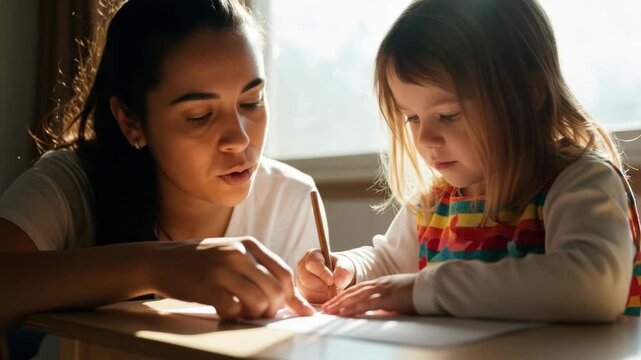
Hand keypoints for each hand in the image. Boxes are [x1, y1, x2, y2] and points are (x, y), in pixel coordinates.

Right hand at [153, 237, 314, 319]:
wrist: (162, 260)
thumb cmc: (202, 261)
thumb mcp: (233, 254)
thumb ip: (260, 269)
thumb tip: (291, 299)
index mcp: (249, 244)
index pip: (284, 273)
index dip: (292, 296)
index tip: (295, 311)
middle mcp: (238, 254)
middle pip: (275, 289)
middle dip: (274, 309)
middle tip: (264, 314)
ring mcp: (222, 270)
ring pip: (258, 301)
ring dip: (256, 315)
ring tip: (245, 314)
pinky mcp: (207, 287)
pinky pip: (234, 309)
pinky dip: (235, 316)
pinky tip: (227, 312)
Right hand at [295, 248, 354, 302]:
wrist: (341, 280)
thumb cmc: (341, 269)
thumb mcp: (346, 266)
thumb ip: (343, 270)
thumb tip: (338, 281)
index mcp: (312, 256)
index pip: (312, 263)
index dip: (321, 272)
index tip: (331, 280)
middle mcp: (302, 268)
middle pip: (305, 279)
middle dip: (321, 286)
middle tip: (333, 289)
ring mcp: (301, 282)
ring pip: (307, 292)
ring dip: (322, 295)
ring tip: (333, 293)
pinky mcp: (303, 295)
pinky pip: (310, 301)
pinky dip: (321, 301)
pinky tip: (328, 298)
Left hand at [321, 274, 416, 315]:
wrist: (431, 287)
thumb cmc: (418, 293)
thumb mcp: (398, 296)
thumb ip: (386, 301)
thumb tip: (378, 311)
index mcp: (381, 283)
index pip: (358, 289)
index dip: (345, 295)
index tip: (334, 302)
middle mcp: (379, 284)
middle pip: (354, 291)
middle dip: (338, 300)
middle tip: (326, 308)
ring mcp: (383, 289)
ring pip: (357, 296)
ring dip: (342, 304)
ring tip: (330, 310)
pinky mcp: (388, 297)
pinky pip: (368, 302)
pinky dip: (355, 307)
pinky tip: (346, 312)